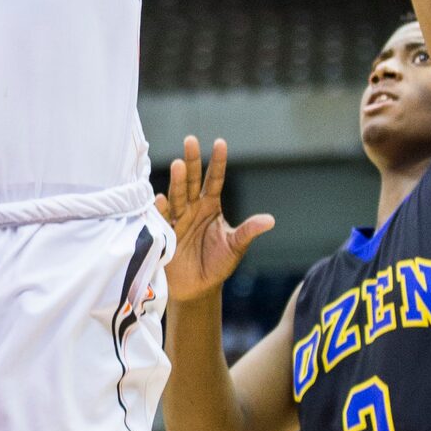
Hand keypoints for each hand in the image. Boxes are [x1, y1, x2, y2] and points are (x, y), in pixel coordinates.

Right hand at [156, 137, 274, 304]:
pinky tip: (160, 198)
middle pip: (193, 181)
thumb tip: (270, 220)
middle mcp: (193, 207)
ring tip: (178, 165)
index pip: (215, 179)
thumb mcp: (235, 247)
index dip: (218, 162)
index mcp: (211, 206)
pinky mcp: (165, 233)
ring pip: (178, 195)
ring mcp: (178, 218)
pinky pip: (162, 218)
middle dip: (192, 161)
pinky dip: (161, 209)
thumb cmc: (217, 264)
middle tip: (190, 141)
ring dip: (178, 181)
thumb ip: (248, 231)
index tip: (220, 143)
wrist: (198, 289)